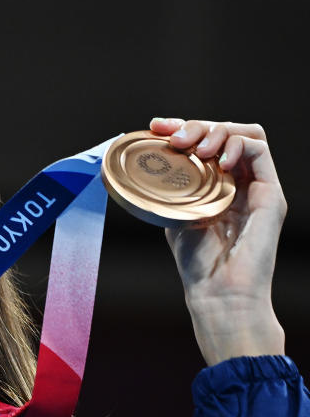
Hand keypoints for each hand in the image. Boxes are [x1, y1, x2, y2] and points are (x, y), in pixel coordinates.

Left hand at [149, 118, 285, 365]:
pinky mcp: (271, 194)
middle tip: (175, 138)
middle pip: (224, 131)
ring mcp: (256, 186)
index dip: (182, 126)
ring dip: (216, 131)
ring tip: (196, 149)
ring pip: (245, 133)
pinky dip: (236, 145)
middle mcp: (238, 181)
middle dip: (196, 125)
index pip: (204, 141)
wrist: (218, 291)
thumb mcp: (173, 213)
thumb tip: (145, 157)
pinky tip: (218, 162)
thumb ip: (169, 187)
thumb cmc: (196, 262)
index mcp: (214, 184)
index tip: (157, 126)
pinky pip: (260, 150)